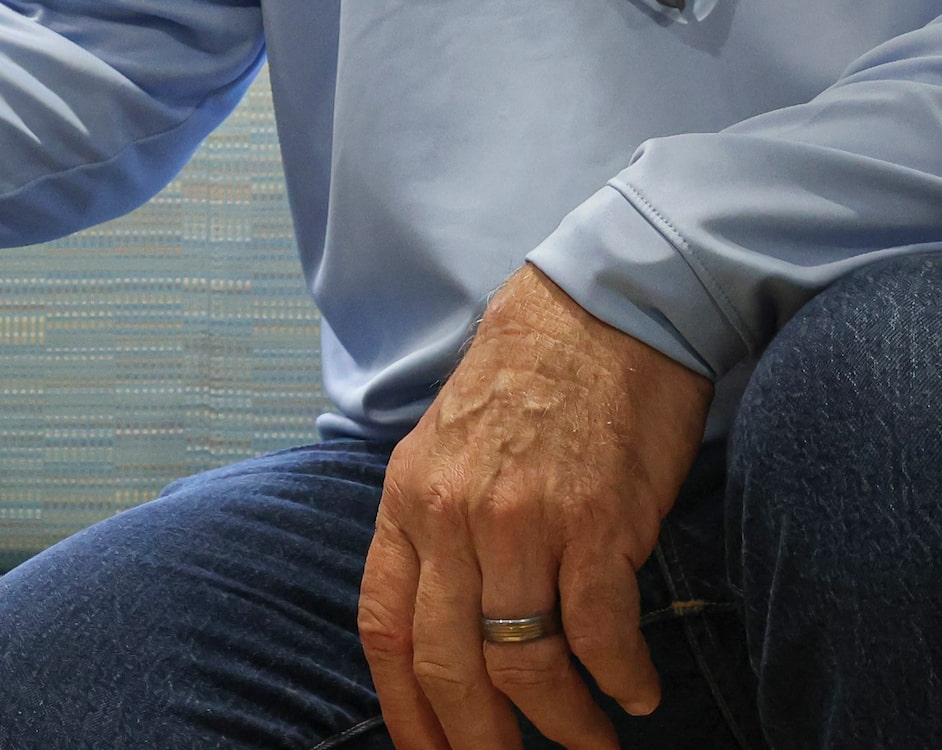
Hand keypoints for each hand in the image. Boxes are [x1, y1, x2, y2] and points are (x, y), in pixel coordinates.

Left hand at [358, 264, 714, 749]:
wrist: (599, 310)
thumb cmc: (527, 380)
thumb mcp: (446, 446)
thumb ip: (437, 528)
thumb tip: (444, 619)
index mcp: (406, 500)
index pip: (384, 629)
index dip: (403, 711)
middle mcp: (451, 518)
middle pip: (448, 666)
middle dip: (477, 742)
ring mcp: (521, 522)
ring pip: (524, 664)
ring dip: (562, 724)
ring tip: (591, 744)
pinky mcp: (593, 523)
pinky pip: (600, 633)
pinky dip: (619, 678)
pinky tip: (634, 691)